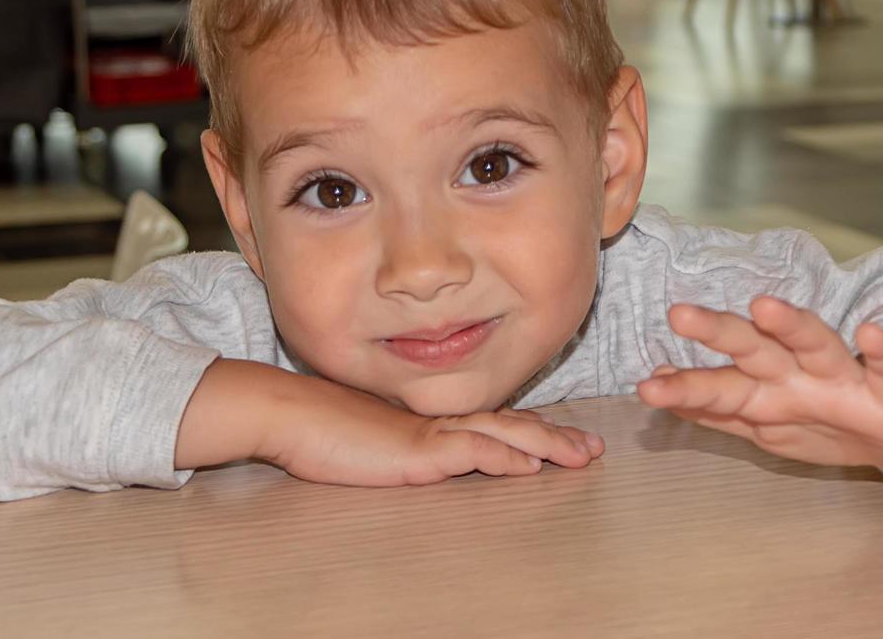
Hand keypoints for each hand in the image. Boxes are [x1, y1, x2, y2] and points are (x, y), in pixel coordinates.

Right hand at [258, 374, 604, 486]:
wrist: (289, 416)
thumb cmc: (320, 432)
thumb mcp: (371, 444)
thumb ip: (400, 449)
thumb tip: (422, 459)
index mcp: (430, 420)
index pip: (493, 422)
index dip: (533, 430)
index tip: (565, 440)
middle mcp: (438, 420)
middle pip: (511, 423)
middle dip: (556, 436)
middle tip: (592, 448)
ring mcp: (430, 432)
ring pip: (502, 433)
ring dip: (546, 444)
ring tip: (580, 456)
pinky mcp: (417, 449)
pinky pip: (471, 451)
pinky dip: (504, 456)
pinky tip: (530, 466)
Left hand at [636, 297, 882, 468]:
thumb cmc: (822, 421)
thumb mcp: (764, 424)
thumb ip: (714, 406)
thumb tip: (658, 379)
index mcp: (766, 389)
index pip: (719, 383)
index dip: (685, 386)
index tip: (646, 385)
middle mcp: (798, 376)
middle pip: (755, 349)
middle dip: (719, 333)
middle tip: (680, 314)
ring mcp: (844, 380)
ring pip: (815, 346)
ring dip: (793, 326)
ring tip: (765, 307)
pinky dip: (882, 352)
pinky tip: (871, 333)